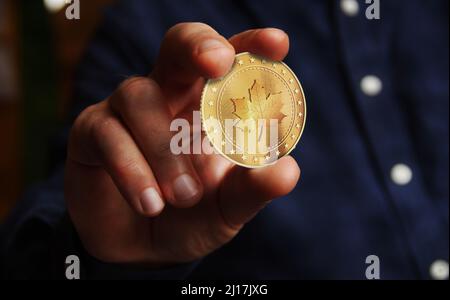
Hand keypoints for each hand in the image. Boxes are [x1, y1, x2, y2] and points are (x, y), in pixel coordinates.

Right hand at [65, 23, 299, 265]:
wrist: (141, 249)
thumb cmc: (191, 215)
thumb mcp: (228, 206)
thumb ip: (253, 189)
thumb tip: (287, 171)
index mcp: (209, 105)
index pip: (231, 61)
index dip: (251, 45)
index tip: (277, 44)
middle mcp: (169, 95)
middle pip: (179, 46)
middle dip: (198, 46)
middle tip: (217, 63)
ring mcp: (126, 109)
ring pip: (140, 96)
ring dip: (165, 148)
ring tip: (186, 197)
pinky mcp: (92, 131)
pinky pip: (107, 134)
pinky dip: (132, 170)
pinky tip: (150, 204)